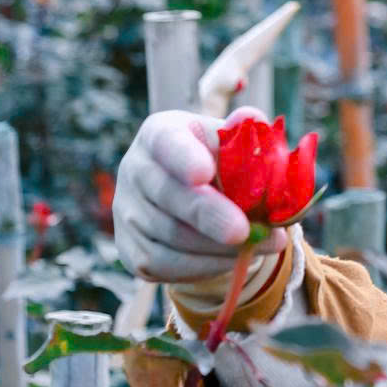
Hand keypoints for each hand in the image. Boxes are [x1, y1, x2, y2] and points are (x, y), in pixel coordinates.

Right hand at [114, 109, 276, 303]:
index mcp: (161, 133)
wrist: (200, 201)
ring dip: (217, 247)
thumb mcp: (236, 143)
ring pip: (170, 236)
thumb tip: (251, 120)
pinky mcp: (130, 249)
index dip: (184, 158)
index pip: (167, 142)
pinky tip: (235, 260)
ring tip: (259, 245)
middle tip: (243, 232)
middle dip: (208, 216)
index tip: (204, 174)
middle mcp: (135, 169)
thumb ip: (247, 134)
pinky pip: (165, 264)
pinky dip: (204, 266)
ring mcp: (127, 211)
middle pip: (167, 195)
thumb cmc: (222, 164)